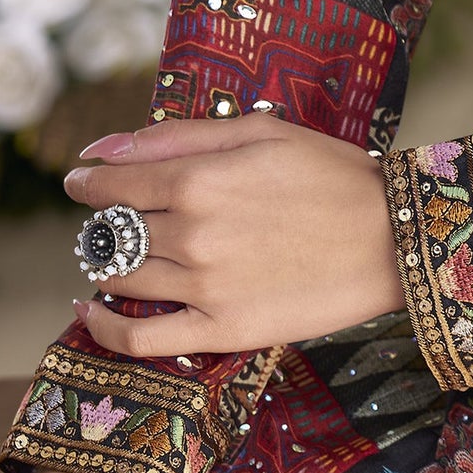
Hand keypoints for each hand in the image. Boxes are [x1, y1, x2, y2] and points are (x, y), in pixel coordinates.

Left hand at [64, 110, 406, 355]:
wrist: (392, 238)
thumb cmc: (331, 174)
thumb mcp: (259, 132)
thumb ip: (178, 136)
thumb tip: (102, 148)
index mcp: (199, 180)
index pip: (114, 184)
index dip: (89, 182)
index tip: (80, 180)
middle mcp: (192, 234)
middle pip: (116, 232)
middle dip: (105, 223)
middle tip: (114, 219)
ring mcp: (204, 287)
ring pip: (122, 279)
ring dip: (108, 266)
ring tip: (119, 256)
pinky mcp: (222, 330)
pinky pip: (141, 339)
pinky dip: (106, 327)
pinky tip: (93, 311)